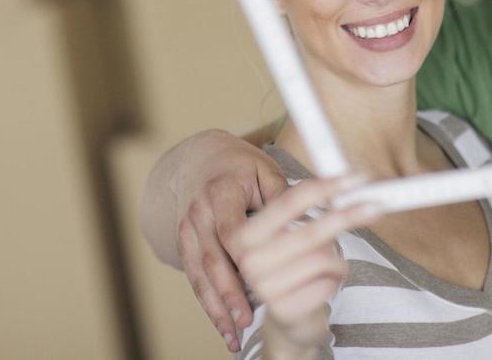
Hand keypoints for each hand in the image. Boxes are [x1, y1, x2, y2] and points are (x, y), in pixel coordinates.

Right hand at [172, 132, 291, 350]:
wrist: (203, 158)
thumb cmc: (242, 166)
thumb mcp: (265, 172)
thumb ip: (283, 198)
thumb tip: (308, 224)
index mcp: (221, 192)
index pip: (232, 231)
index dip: (245, 259)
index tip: (259, 282)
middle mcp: (199, 213)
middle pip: (213, 260)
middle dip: (229, 294)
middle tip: (247, 320)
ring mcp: (187, 229)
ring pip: (200, 275)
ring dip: (217, 307)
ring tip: (235, 333)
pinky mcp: (184, 243)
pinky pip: (194, 278)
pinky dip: (208, 305)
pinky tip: (223, 327)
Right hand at [227, 175, 381, 349]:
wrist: (285, 315)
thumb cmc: (291, 265)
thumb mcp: (291, 231)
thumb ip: (310, 207)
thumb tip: (347, 183)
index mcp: (246, 233)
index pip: (289, 201)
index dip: (324, 187)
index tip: (354, 179)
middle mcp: (249, 260)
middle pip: (310, 230)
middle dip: (347, 217)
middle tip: (375, 206)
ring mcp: (264, 287)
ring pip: (323, 258)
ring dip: (337, 259)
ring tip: (332, 264)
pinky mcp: (283, 310)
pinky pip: (328, 284)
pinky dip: (335, 280)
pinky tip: (326, 283)